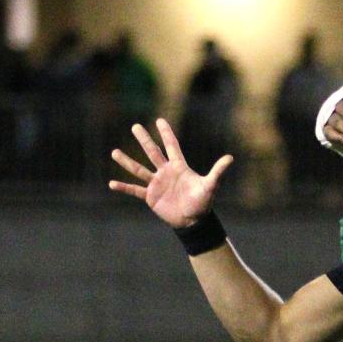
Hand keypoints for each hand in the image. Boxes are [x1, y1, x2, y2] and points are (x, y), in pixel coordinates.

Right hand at [109, 118, 230, 227]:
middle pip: (152, 152)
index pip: (171, 146)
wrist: (193, 221)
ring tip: (114, 152)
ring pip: (139, 169)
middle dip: (144, 139)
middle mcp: (165, 172)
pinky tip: (112, 184)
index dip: (166, 133)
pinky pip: (135, 190)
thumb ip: (218, 171)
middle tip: (135, 126)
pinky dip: (124, 187)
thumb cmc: (203, 202)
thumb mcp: (210, 185)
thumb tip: (230, 158)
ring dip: (127, 161)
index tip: (159, 120)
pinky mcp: (151, 197)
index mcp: (179, 167)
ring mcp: (156, 184)